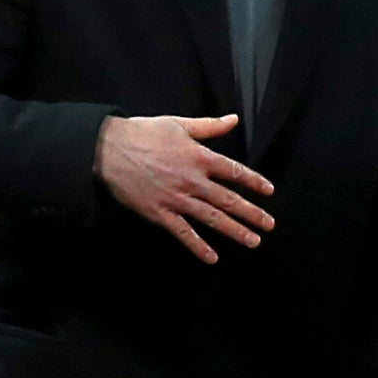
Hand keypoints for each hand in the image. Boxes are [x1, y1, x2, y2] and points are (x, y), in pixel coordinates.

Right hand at [98, 113, 273, 262]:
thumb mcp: (179, 124)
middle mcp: (192, 180)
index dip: (253, 181)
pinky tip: (212, 257)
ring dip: (234, 231)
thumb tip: (234, 120)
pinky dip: (198, 246)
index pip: (233, 171)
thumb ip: (209, 126)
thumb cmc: (143, 133)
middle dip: (251, 213)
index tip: (269, 191)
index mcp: (199, 157)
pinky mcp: (160, 213)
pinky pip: (183, 233)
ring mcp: (177, 199)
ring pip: (212, 218)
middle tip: (269, 225)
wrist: (108, 150)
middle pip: (228, 200)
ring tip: (253, 241)